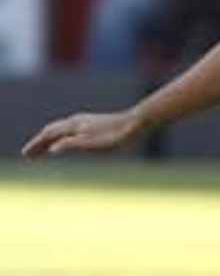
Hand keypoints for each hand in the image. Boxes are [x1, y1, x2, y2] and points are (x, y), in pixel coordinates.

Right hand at [22, 110, 146, 158]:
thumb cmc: (115, 135)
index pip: (48, 134)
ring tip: (43, 150)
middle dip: (39, 143)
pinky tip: (66, 142)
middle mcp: (77, 121)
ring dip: (49, 140)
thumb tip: (53, 148)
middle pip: (52, 131)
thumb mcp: (93, 144)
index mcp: (74, 125)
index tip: (26, 155)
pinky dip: (61, 137)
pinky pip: (70, 129)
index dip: (36, 144)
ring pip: (61, 129)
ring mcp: (85, 121)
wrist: (136, 123)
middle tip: (29, 155)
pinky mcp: (94, 123)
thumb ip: (72, 144)